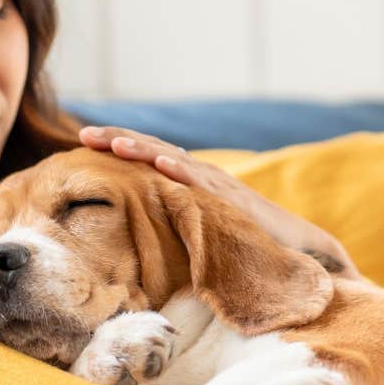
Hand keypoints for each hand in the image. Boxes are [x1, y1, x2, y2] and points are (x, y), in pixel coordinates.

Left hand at [78, 124, 362, 278]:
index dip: (117, 148)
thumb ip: (177, 229)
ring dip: (145, 150)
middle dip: (120, 139)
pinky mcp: (235, 201)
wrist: (300, 250)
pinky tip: (163, 164)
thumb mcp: (202, 234)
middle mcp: (202, 177)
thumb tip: (138, 246)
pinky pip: (205, 184)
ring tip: (114, 142)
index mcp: (190, 183)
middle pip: (155, 151)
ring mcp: (218, 187)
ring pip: (175, 161)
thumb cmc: (248, 244)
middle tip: (84, 133)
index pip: (148, 159)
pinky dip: (183, 172)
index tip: (83, 144)